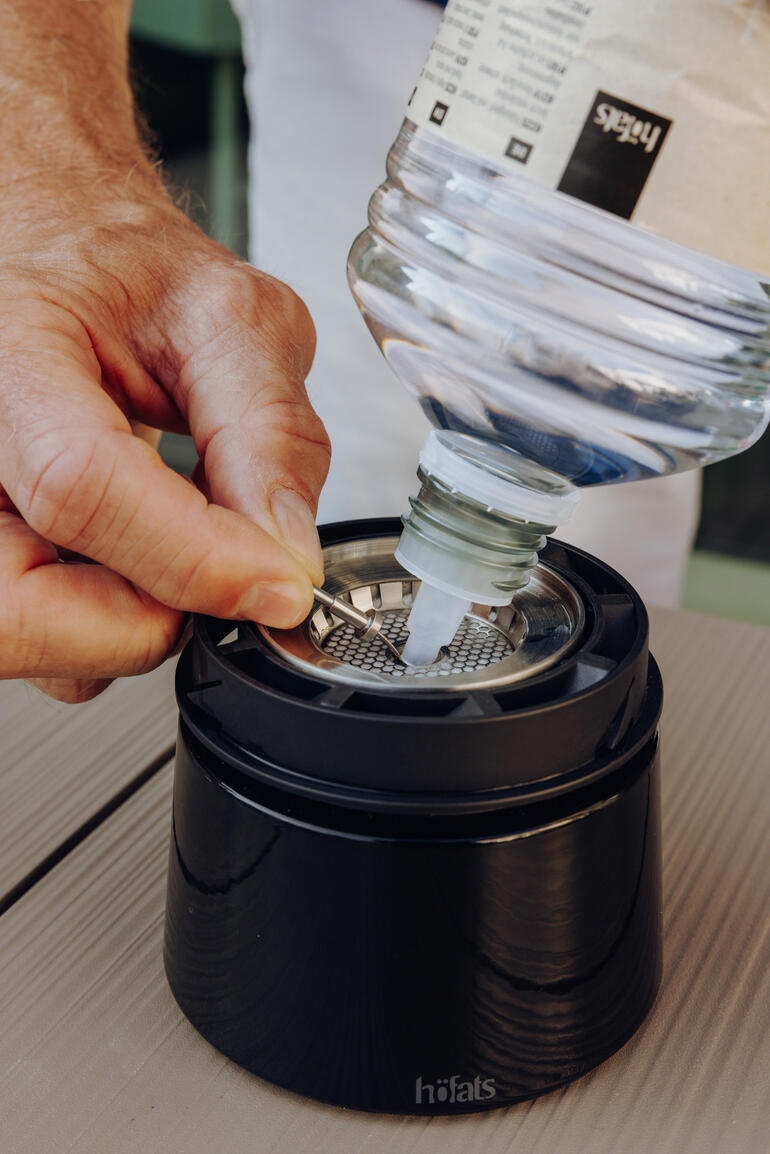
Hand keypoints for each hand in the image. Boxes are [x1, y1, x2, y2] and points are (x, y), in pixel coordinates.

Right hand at [0, 168, 330, 701]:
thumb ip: (269, 433)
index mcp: (10, 355)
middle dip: (146, 622)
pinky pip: (41, 638)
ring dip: (129, 622)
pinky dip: (108, 622)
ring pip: (30, 637)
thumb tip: (288, 557)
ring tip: (177, 536)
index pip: (77, 486)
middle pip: (20, 609)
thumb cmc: (126, 278)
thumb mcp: (229, 322)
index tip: (278, 585)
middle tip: (227, 578)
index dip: (192, 556)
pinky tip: (141, 552)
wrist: (69, 266)